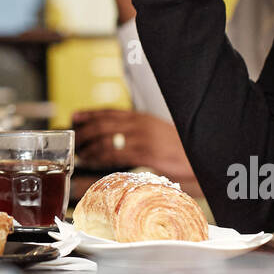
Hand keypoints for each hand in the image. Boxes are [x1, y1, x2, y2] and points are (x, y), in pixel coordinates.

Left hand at [72, 108, 193, 180]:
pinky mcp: (146, 153)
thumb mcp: (155, 133)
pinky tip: (93, 162)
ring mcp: (142, 138)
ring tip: (81, 154)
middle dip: (85, 132)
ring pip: (106, 139)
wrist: (198, 156)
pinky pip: (116, 155)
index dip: (90, 114)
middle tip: (74, 140)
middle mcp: (140, 125)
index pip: (110, 112)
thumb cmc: (176, 148)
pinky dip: (101, 158)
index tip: (75, 116)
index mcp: (141, 117)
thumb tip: (116, 137)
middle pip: (103, 124)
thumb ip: (137, 132)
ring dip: (90, 148)